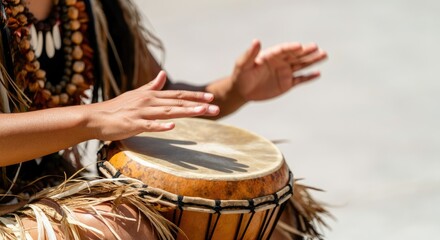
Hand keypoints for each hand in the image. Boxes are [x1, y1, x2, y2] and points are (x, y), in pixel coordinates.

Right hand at [89, 71, 218, 140]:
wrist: (95, 117)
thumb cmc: (117, 108)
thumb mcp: (136, 94)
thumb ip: (152, 85)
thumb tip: (163, 74)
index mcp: (151, 95)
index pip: (178, 95)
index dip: (195, 96)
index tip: (211, 98)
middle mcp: (149, 101)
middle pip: (177, 103)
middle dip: (198, 105)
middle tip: (216, 108)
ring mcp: (141, 113)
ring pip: (168, 112)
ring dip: (186, 111)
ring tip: (202, 112)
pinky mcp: (133, 124)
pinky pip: (149, 126)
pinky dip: (160, 126)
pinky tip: (172, 127)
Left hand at [232, 40, 326, 100]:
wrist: (242, 90)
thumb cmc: (240, 75)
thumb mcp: (242, 64)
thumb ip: (250, 54)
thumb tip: (256, 41)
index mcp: (270, 55)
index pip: (283, 50)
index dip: (291, 48)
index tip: (300, 46)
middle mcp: (280, 62)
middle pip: (295, 55)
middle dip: (306, 52)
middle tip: (317, 48)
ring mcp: (285, 72)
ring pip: (301, 65)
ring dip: (312, 61)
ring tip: (324, 55)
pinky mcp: (287, 83)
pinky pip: (300, 80)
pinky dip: (309, 77)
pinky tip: (318, 73)